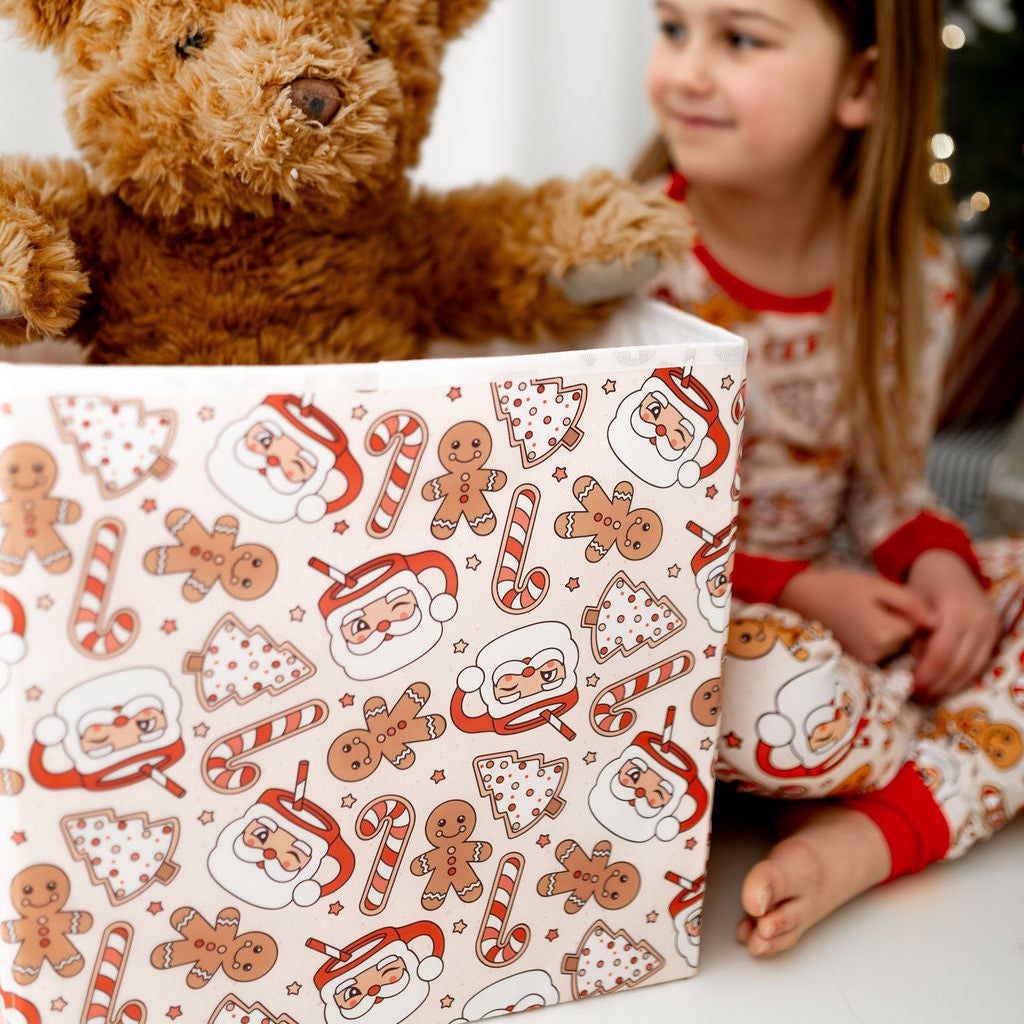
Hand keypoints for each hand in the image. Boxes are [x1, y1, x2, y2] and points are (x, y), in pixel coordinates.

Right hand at [779, 566, 934, 665]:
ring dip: (892, 634)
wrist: (800, 598)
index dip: (912, 611)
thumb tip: (939, 623)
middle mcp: (878, 656)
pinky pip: (883, 654)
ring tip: (868, 615)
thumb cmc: (839, 586)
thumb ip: (912, 603)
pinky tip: (862, 626)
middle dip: (903, 625)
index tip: (892, 599)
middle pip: (910, 642)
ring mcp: (866, 663)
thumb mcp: (878, 585)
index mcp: (885, 634)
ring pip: (897, 648)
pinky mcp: (858, 665)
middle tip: (878, 606)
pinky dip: (879, 642)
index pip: (920, 628)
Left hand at [906, 549, 997, 699]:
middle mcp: (978, 620)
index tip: (910, 688)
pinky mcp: (994, 632)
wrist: (947, 566)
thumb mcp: (909, 604)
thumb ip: (912, 633)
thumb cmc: (922, 584)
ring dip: (951, 687)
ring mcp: (990, 626)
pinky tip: (946, 684)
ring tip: (930, 694)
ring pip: (972, 669)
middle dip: (937, 686)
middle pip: (958, 666)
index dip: (926, 676)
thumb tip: (914, 664)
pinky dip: (963, 677)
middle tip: (917, 696)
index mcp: (955, 611)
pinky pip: (980, 663)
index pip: (941, 655)